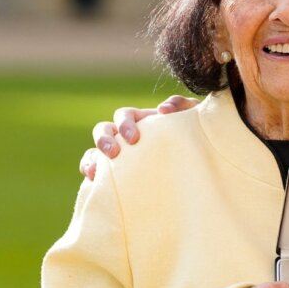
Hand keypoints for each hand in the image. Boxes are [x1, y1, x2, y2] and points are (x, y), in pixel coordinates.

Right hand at [79, 95, 197, 178]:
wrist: (197, 163)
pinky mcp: (116, 176)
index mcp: (140, 121)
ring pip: (94, 152)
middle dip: (104, 139)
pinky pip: (96, 173)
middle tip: (114, 153)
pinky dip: (91, 173)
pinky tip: (93, 182)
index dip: (125, 123)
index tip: (134, 138)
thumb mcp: (191, 118)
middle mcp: (124, 137)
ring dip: (91, 158)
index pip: (124, 115)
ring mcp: (118, 156)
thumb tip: (163, 109)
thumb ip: (181, 106)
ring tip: (95, 171)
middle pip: (103, 130)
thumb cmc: (192, 136)